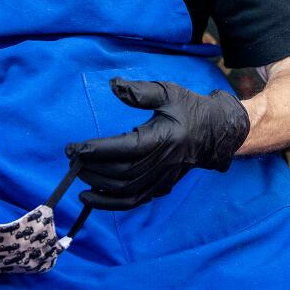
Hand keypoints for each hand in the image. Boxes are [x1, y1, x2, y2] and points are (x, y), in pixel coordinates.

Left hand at [65, 78, 249, 210]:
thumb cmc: (189, 108)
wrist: (217, 132)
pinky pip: (134, 201)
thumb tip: (113, 85)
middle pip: (121, 173)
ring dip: (98, 187)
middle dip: (92, 168)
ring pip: (126, 191)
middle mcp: (164, 162)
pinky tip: (93, 197)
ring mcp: (163, 179)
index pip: (124, 148)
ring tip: (79, 177)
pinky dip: (111, 203)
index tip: (74, 147)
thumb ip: (140, 91)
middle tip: (72, 159)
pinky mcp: (162, 187)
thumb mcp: (168, 92)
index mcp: (164, 138)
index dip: (97, 150)